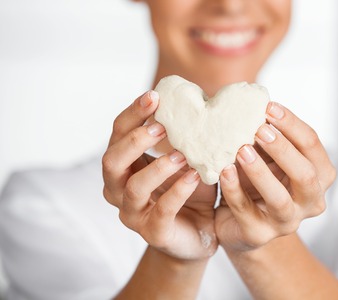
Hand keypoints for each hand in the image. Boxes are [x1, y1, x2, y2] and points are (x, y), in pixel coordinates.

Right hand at [102, 91, 217, 260]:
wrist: (200, 233)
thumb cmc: (189, 191)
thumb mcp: (185, 158)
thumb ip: (183, 135)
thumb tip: (199, 98)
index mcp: (124, 166)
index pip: (118, 135)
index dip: (132, 114)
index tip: (154, 96)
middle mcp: (119, 189)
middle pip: (111, 160)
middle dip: (135, 140)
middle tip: (161, 126)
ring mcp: (133, 213)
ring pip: (134, 187)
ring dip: (158, 166)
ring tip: (183, 154)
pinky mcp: (153, 232)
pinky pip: (162, 210)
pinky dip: (178, 191)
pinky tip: (194, 176)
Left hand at [215, 102, 335, 251]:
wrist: (242, 221)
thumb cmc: (258, 181)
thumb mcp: (268, 157)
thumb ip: (267, 136)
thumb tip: (251, 104)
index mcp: (319, 176)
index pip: (313, 146)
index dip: (292, 125)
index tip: (268, 107)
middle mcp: (310, 201)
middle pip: (306, 175)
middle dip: (283, 149)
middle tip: (259, 129)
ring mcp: (286, 222)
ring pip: (279, 199)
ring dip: (260, 172)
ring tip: (241, 150)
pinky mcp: (259, 234)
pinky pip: (245, 211)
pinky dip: (234, 189)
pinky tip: (223, 171)